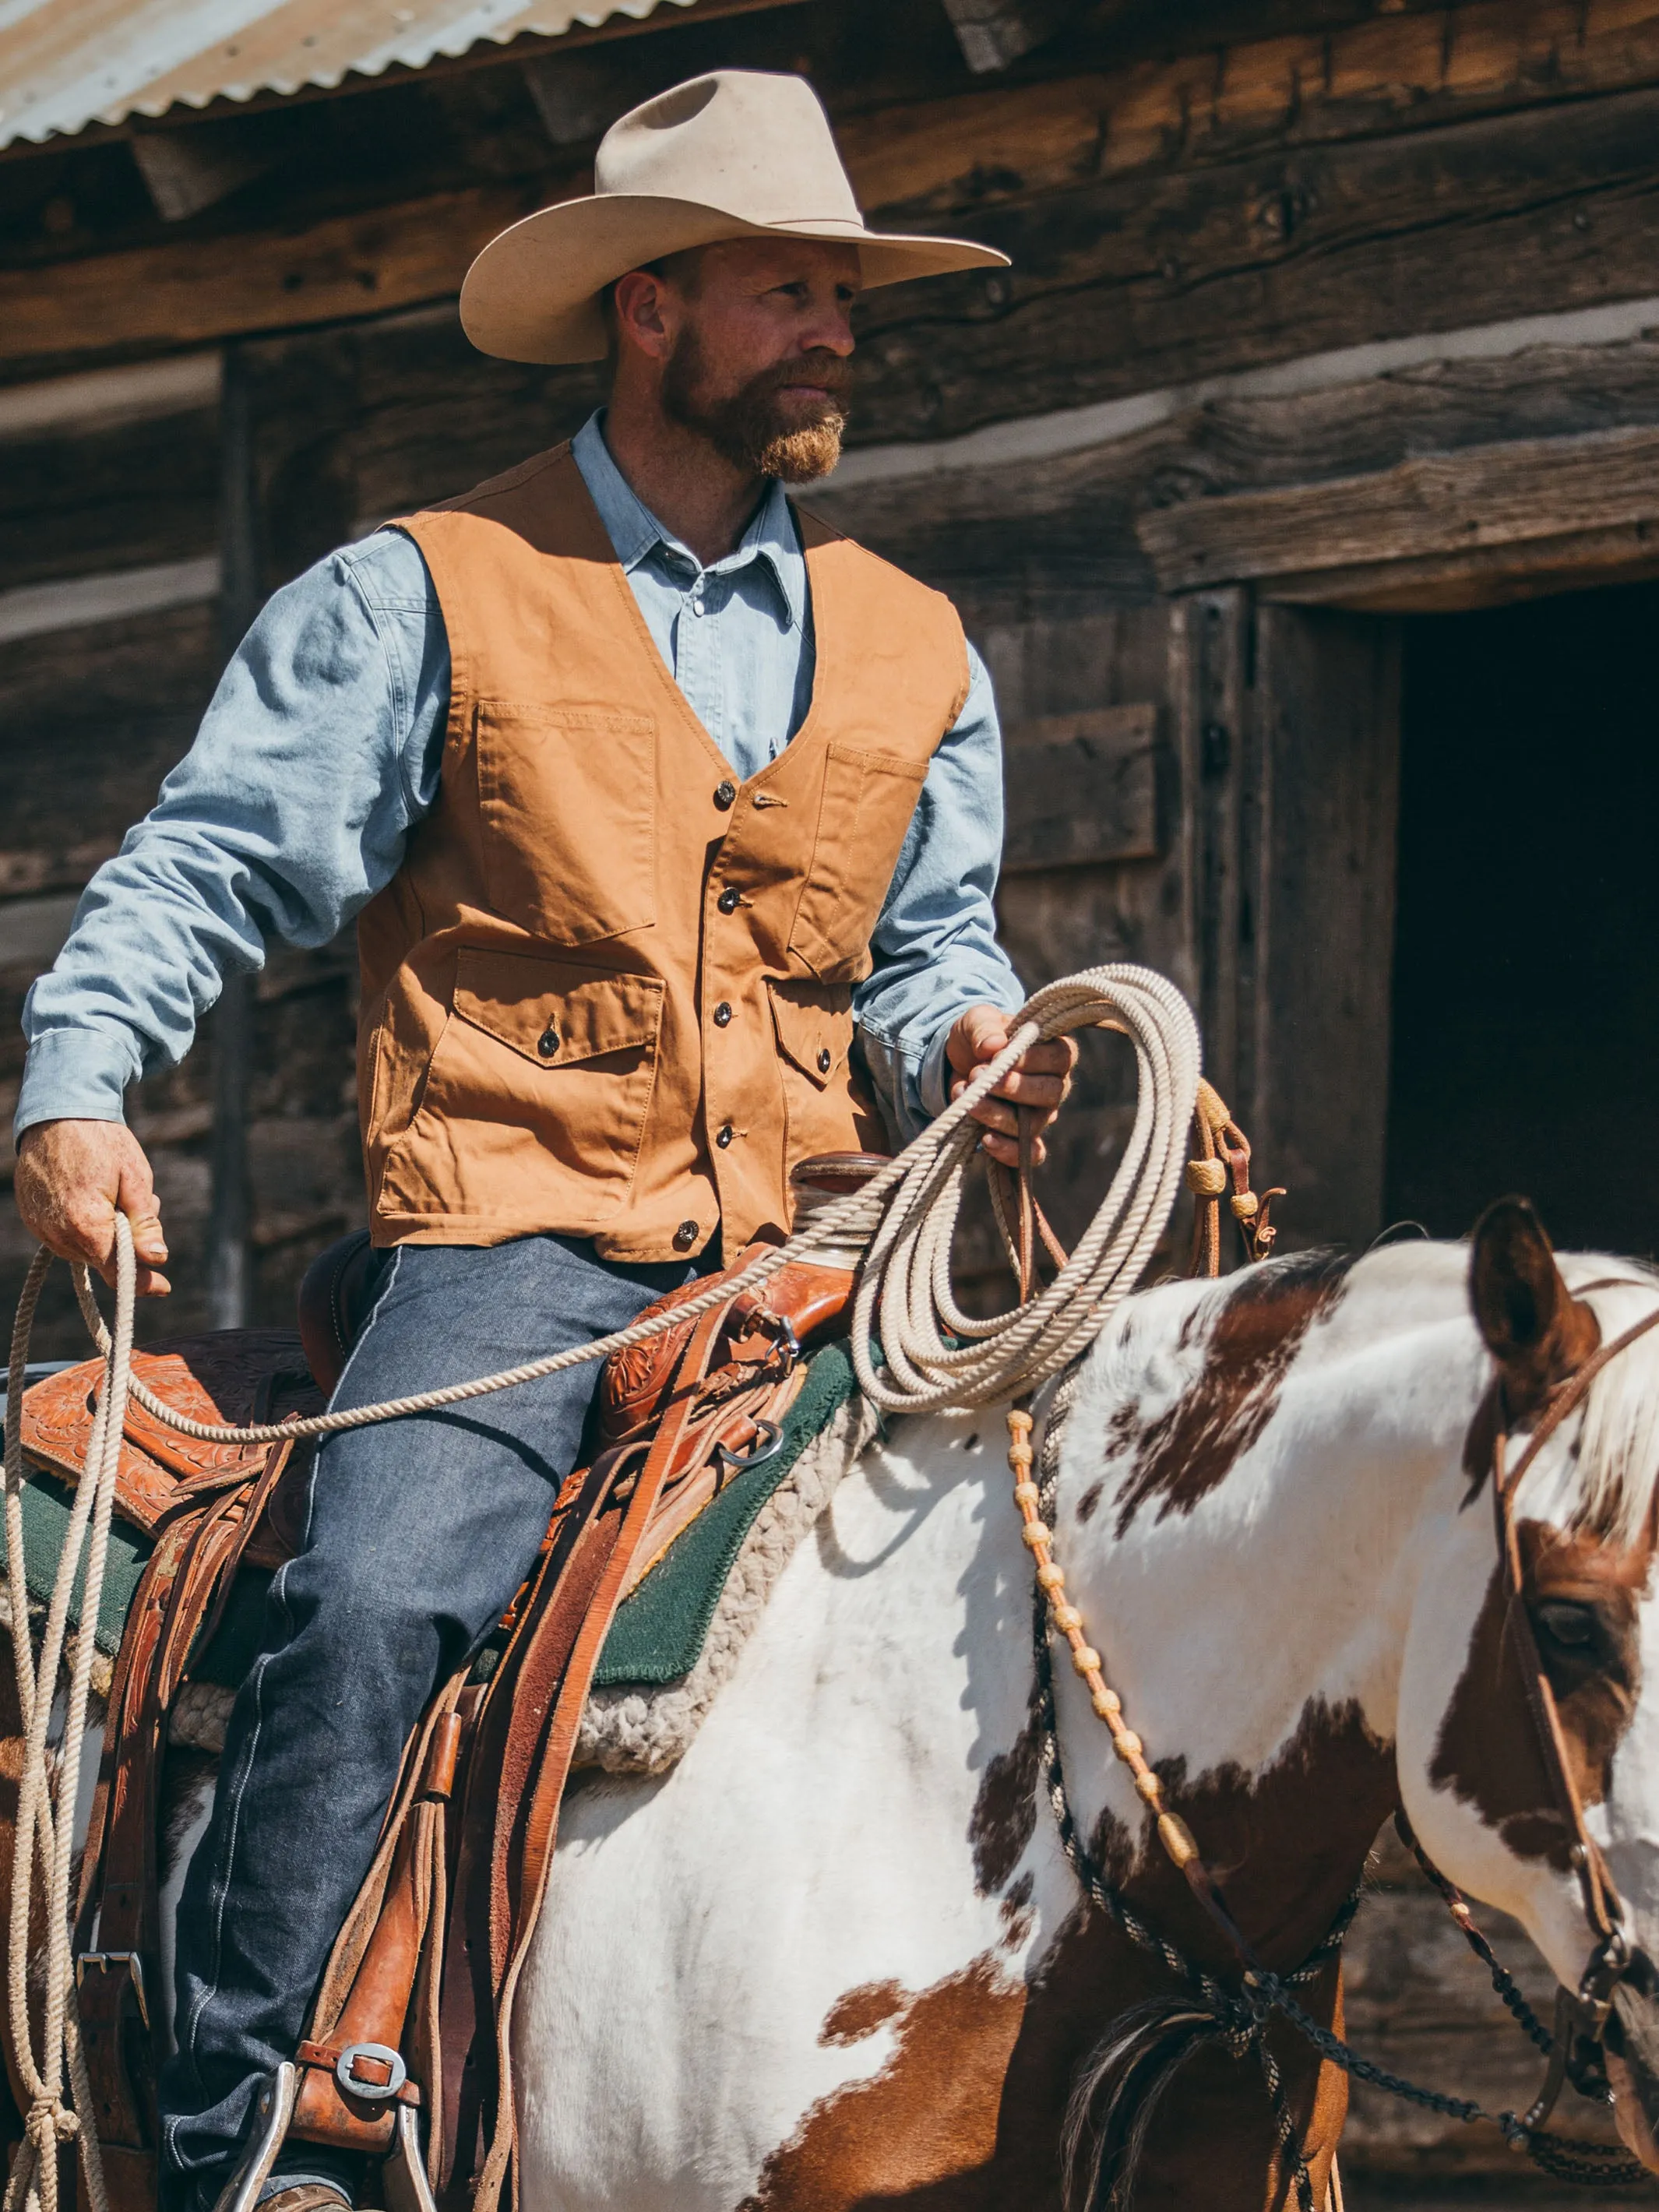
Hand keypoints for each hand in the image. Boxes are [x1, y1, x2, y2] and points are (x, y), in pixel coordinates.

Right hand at [14, 1120, 170, 1296]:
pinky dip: (86, 1224)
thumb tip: (157, 1258)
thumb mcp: (135, 1178)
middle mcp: (57, 1232)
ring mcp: (40, 1226)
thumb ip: (144, 1224)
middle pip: (103, 1256)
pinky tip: (96, 1195)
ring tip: (116, 1192)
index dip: (142, 1280)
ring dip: (107, 1232)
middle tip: (144, 1203)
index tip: (164, 1287)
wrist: (58, 1111)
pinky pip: (65, 1235)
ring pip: (84, 1247)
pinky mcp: (32, 1216)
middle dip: (128, 1241)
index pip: (117, 1269)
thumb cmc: (102, 1141)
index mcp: (85, 1224)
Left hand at [945, 1005, 1076, 1168]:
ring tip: (968, 1098)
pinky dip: (1009, 1151)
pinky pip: (1029, 1154)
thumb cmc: (979, 1038)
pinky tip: (986, 1140)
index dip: (1031, 1060)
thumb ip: (985, 1027)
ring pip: (1033, 1124)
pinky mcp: (1023, 1139)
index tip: (998, 1056)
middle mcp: (1055, 1085)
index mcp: (1053, 1052)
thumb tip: (994, 1045)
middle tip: (978, 1075)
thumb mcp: (976, 1021)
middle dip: (1012, 1087)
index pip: (1060, 1058)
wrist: (958, 1065)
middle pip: (1050, 1093)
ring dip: (996, 1114)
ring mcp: (1042, 1116)